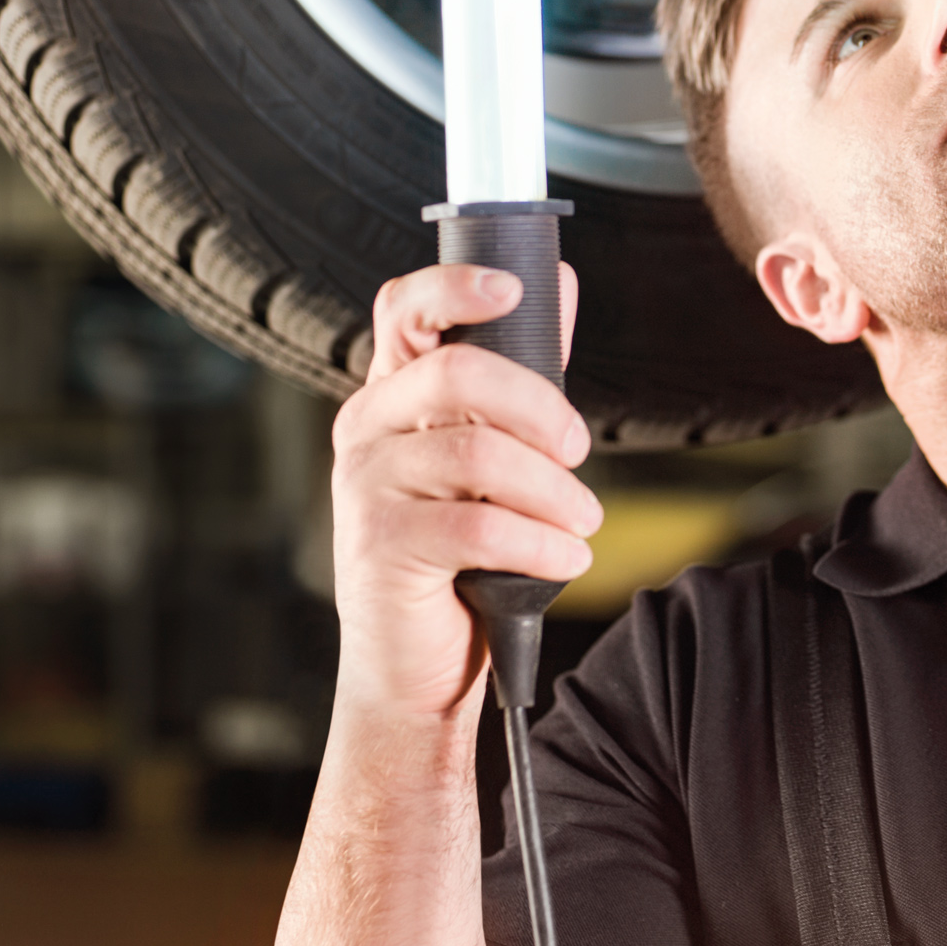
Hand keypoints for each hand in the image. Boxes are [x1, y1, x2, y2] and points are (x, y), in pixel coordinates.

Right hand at [328, 263, 598, 723]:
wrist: (416, 662)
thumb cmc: (458, 551)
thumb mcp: (490, 452)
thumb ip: (521, 370)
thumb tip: (556, 283)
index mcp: (392, 392)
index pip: (404, 310)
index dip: (454, 286)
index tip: (512, 287)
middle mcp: (366, 427)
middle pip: (458, 374)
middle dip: (541, 408)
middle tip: (578, 450)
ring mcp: (365, 486)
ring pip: (478, 455)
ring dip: (553, 490)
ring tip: (580, 520)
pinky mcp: (380, 547)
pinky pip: (479, 529)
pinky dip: (541, 544)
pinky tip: (565, 558)